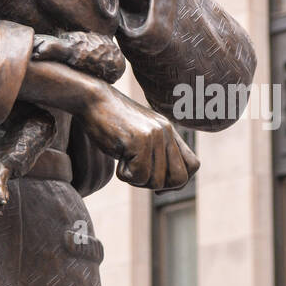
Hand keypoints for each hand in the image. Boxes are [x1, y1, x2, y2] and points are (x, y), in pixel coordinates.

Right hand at [80, 86, 198, 191]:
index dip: (177, 181)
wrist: (92, 100)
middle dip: (158, 185)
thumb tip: (163, 186)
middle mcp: (166, 132)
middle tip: (138, 173)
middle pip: (179, 178)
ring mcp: (154, 135)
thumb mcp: (140, 135)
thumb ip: (155, 152)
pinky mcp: (139, 140)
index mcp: (169, 131)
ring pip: (156, 181)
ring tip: (123, 161)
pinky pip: (139, 176)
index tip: (158, 184)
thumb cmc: (110, 121)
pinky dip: (124, 175)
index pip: (193, 165)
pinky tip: (117, 158)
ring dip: (136, 180)